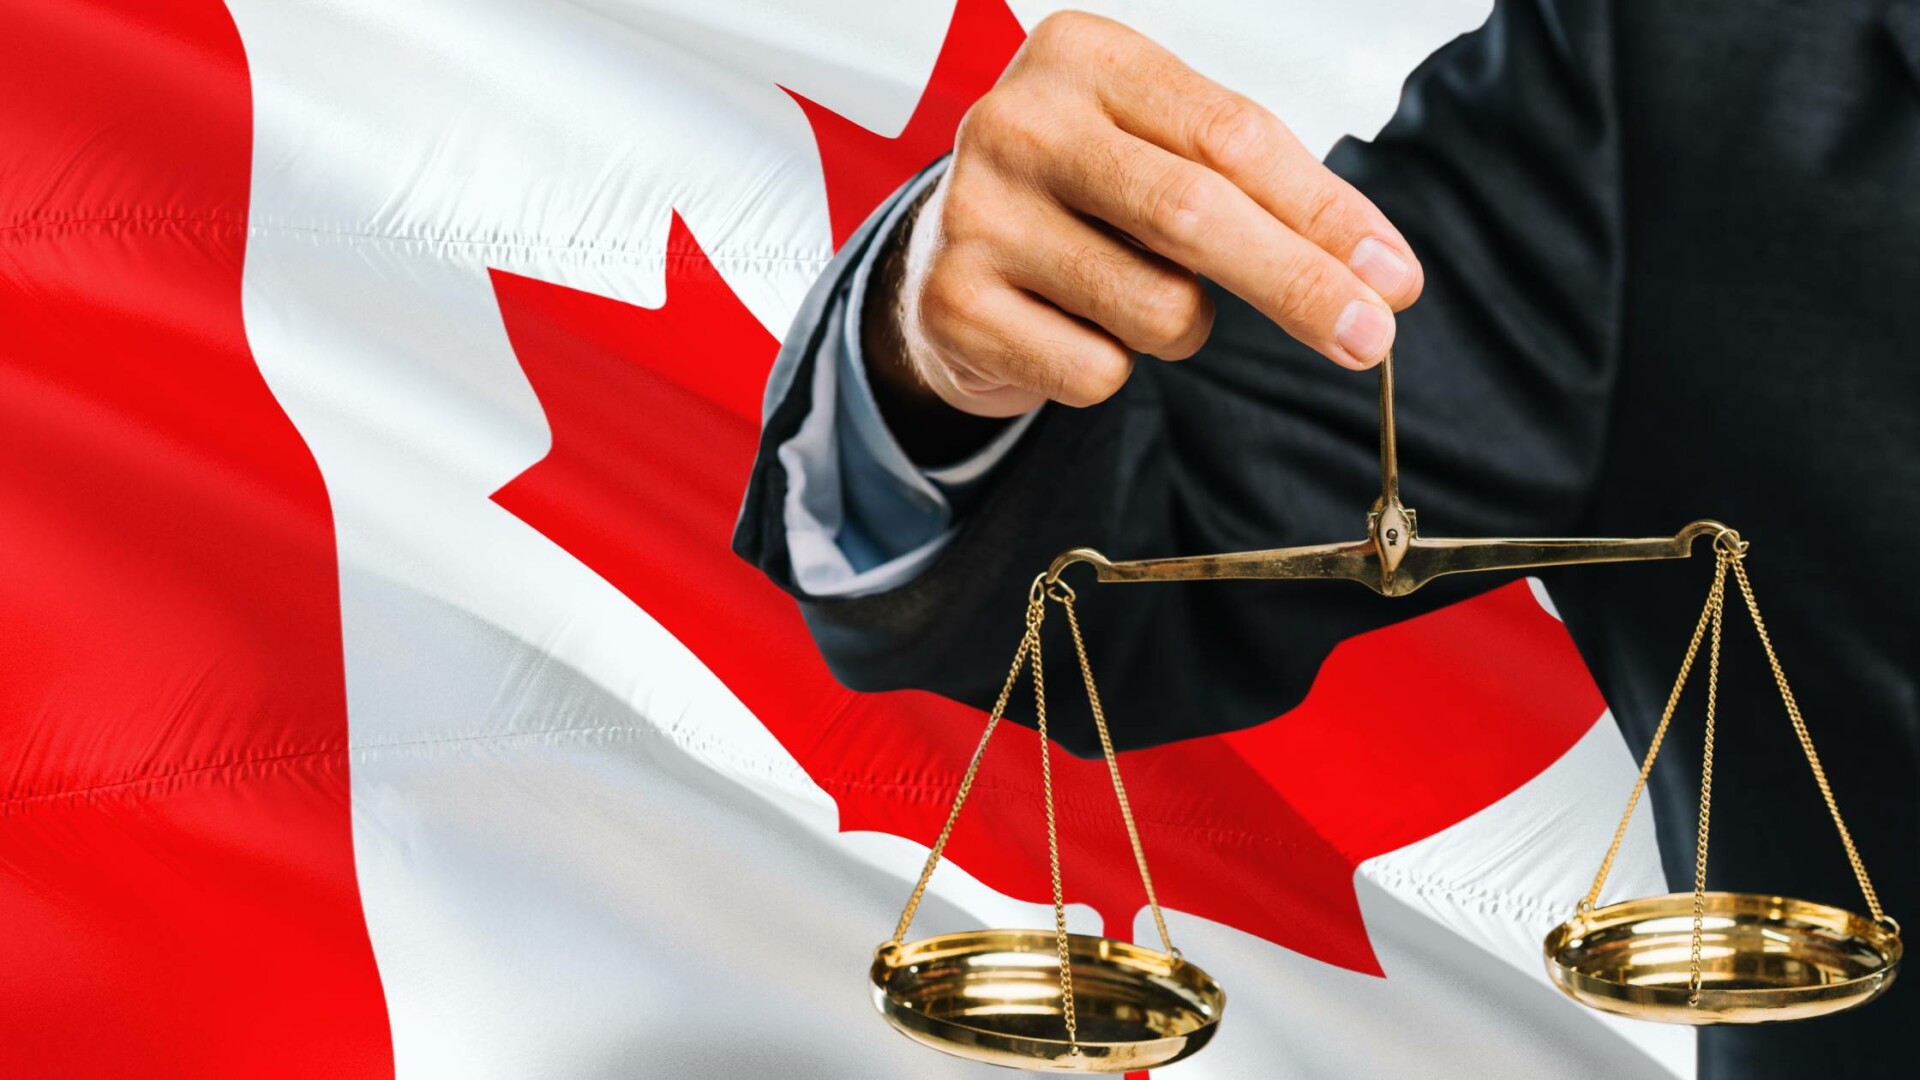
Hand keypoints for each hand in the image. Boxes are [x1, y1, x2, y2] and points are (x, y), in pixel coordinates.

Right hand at [865, 10, 1423, 437]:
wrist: (946, 259)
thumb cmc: (1081, 196)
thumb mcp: (1161, 151)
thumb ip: (1261, 189)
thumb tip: (1376, 274)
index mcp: (1084, 56)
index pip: (1233, 137)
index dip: (1325, 213)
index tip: (1392, 275)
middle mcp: (1019, 122)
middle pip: (1195, 214)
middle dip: (1299, 284)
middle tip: (1367, 338)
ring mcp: (976, 213)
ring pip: (1155, 308)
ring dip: (1183, 327)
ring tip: (1134, 295)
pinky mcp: (956, 303)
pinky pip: (1096, 371)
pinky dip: (1111, 368)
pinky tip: (1072, 328)